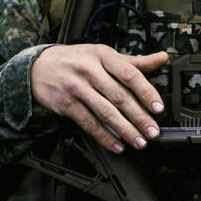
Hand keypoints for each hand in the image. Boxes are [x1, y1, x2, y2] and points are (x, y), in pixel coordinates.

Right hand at [31, 44, 168, 152]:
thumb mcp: (103, 54)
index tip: (159, 108)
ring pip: (105, 112)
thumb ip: (134, 61)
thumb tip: (163, 58)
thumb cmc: (77, 60)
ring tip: (139, 142)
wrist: (37, 66)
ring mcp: (76, 87)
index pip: (130, 74)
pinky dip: (104, 136)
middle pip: (119, 97)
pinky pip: (88, 123)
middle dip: (139, 117)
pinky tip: (117, 145)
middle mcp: (89, 70)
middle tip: (153, 132)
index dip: (146, 92)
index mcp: (103, 55)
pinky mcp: (65, 104)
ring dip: (125, 130)